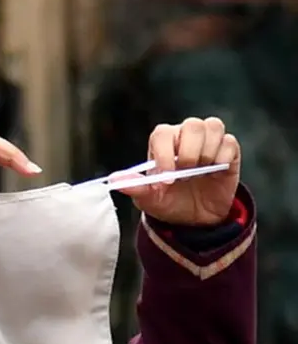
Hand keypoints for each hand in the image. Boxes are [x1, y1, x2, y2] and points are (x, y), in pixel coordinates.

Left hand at [118, 117, 240, 225]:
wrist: (196, 218)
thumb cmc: (169, 203)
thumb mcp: (150, 200)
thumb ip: (136, 188)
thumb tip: (114, 180)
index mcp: (163, 145)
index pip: (162, 133)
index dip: (165, 153)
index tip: (166, 177)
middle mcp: (185, 137)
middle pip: (191, 125)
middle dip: (188, 152)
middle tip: (185, 175)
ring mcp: (208, 142)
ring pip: (213, 126)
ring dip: (206, 152)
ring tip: (200, 172)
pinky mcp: (229, 151)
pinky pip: (230, 142)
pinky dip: (222, 157)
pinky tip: (215, 172)